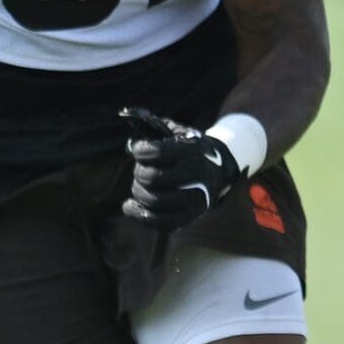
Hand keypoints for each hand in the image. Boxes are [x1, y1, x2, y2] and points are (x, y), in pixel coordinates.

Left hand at [119, 106, 245, 229]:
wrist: (216, 171)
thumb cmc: (188, 149)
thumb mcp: (177, 132)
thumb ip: (153, 126)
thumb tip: (127, 121)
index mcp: (192, 150)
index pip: (157, 152)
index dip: (141, 151)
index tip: (139, 150)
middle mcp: (196, 174)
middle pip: (152, 178)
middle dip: (139, 172)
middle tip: (142, 169)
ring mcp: (195, 198)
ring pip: (153, 200)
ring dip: (138, 192)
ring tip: (139, 186)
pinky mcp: (189, 216)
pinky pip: (159, 222)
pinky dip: (138, 214)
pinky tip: (129, 206)